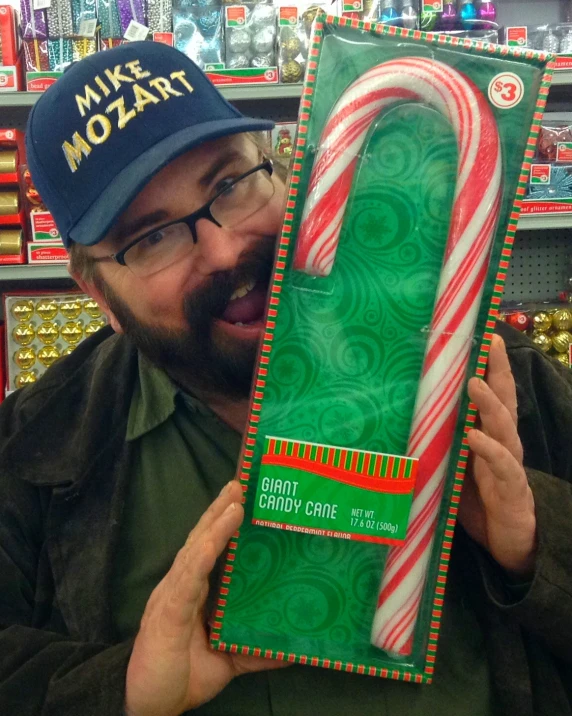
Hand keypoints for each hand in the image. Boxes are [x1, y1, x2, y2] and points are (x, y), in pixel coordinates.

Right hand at [125, 480, 285, 715]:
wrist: (150, 706)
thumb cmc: (184, 675)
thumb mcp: (229, 659)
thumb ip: (256, 649)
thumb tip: (294, 648)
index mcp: (195, 591)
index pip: (211, 548)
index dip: (224, 523)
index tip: (244, 498)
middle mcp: (183, 586)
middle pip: (202, 539)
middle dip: (220, 510)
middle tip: (240, 483)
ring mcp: (173, 597)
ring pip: (195, 552)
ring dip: (214, 526)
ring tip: (233, 502)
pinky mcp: (167, 615)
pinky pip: (185, 583)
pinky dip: (199, 560)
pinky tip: (211, 543)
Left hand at [458, 334, 536, 578]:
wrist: (508, 544)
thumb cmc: (478, 502)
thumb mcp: (454, 468)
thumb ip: (439, 445)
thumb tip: (404, 421)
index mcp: (490, 436)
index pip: (494, 395)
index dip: (491, 366)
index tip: (485, 336)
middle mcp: (503, 444)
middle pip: (504, 401)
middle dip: (497, 371)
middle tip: (488, 343)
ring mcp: (509, 465)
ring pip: (505, 428)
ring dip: (490, 404)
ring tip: (475, 383)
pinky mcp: (512, 490)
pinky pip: (503, 466)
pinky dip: (489, 450)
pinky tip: (475, 436)